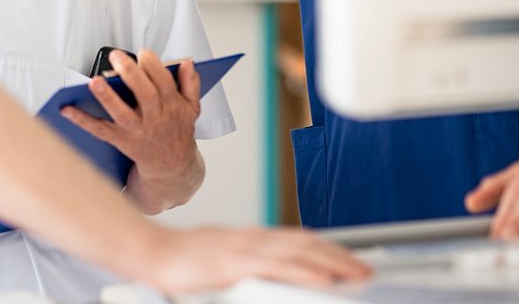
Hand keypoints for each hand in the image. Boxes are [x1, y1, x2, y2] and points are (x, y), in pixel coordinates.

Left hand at [59, 49, 200, 205]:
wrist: (173, 169)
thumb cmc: (178, 131)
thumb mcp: (191, 108)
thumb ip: (191, 84)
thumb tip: (188, 63)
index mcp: (171, 105)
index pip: (163, 81)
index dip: (153, 65)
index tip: (142, 53)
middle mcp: (154, 117)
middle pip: (144, 93)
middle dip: (131, 73)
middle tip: (117, 57)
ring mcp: (137, 131)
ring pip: (121, 113)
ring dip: (107, 97)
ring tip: (95, 81)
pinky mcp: (121, 142)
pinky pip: (100, 130)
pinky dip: (81, 120)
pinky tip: (66, 109)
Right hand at [147, 226, 371, 291]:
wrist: (152, 253)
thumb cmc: (181, 261)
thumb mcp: (220, 261)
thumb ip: (246, 264)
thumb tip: (267, 273)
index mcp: (250, 238)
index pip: (298, 241)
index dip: (327, 249)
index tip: (349, 260)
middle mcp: (253, 238)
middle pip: (306, 244)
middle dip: (339, 256)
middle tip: (366, 268)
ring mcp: (246, 248)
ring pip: (299, 252)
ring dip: (332, 262)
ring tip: (356, 273)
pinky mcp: (237, 262)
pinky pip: (279, 267)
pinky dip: (305, 271)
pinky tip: (323, 279)